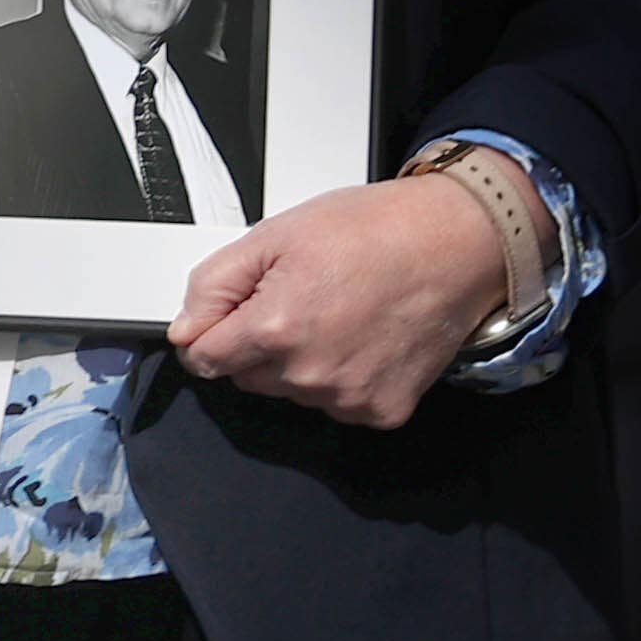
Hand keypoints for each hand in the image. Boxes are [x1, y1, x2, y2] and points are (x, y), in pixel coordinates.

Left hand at [167, 173, 510, 428]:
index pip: (204, 360)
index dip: (209, 332)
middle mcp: (311, 375)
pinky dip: (342, 377)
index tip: (229, 315)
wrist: (457, 244)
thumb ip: (214, 285)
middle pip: (247, 377)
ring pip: (291, 392)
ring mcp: (351, 398)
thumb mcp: (273, 235)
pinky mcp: (385, 410)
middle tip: (297, 298)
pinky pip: (338, 403)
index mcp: (275, 330)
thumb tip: (183, 329)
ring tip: (336, 313)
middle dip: (257, 343)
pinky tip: (362, 338)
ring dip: (300, 362)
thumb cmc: (374, 230)